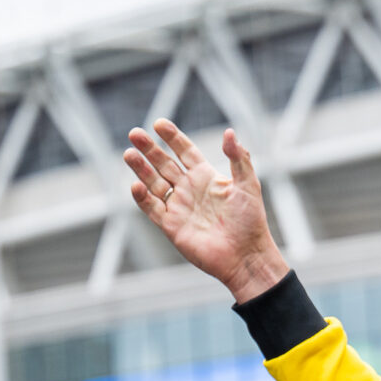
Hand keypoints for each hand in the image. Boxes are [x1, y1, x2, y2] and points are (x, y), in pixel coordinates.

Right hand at [126, 121, 289, 302]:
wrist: (246, 256)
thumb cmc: (251, 221)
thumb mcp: (248, 185)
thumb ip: (239, 157)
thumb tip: (229, 132)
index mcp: (205, 177)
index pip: (184, 151)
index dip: (172, 137)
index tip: (159, 124)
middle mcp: (189, 189)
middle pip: (164, 163)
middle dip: (149, 149)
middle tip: (135, 134)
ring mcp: (179, 207)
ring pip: (153, 183)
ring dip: (140, 168)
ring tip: (129, 153)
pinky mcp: (171, 226)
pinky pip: (152, 209)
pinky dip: (142, 198)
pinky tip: (136, 185)